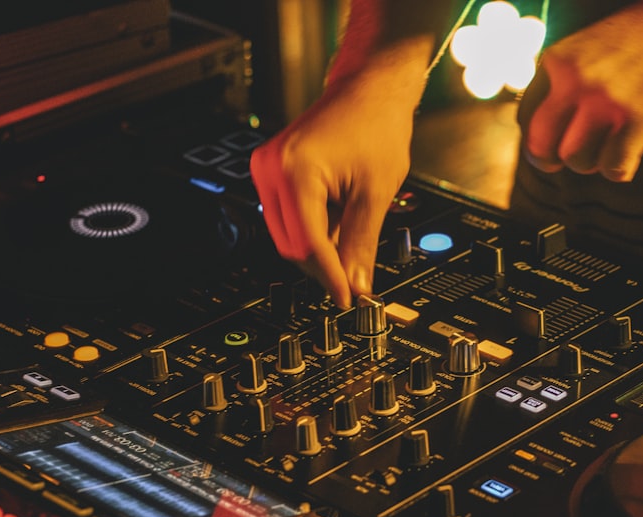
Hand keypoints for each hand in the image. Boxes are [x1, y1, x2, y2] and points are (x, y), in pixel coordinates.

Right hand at [250, 70, 415, 308]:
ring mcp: (267, 169)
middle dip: (323, 264)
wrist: (368, 91)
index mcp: (296, 171)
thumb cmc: (375, 126)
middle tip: (354, 275)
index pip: (309, 243)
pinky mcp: (271, 171)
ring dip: (317, 247)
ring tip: (350, 234)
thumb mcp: (376, 193)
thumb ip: (362, 244)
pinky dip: (311, 229)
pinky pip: (286, 217)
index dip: (330, 276)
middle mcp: (271, 169)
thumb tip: (356, 284)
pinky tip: (337, 220)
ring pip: (286, 235)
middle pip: (291, 245)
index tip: (346, 298)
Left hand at [517, 2, 642, 181]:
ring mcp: (607, 103)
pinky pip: (613, 167)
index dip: (535, 138)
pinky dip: (619, 170)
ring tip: (608, 147)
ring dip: (592, 162)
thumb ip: (563, 80)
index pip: (525, 117)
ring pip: (577, 160)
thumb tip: (543, 125)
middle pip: (542, 146)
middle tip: (566, 161)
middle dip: (552, 160)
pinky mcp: (639, 121)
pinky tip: (628, 158)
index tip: (548, 145)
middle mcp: (576, 82)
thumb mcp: (588, 47)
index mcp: (559, 61)